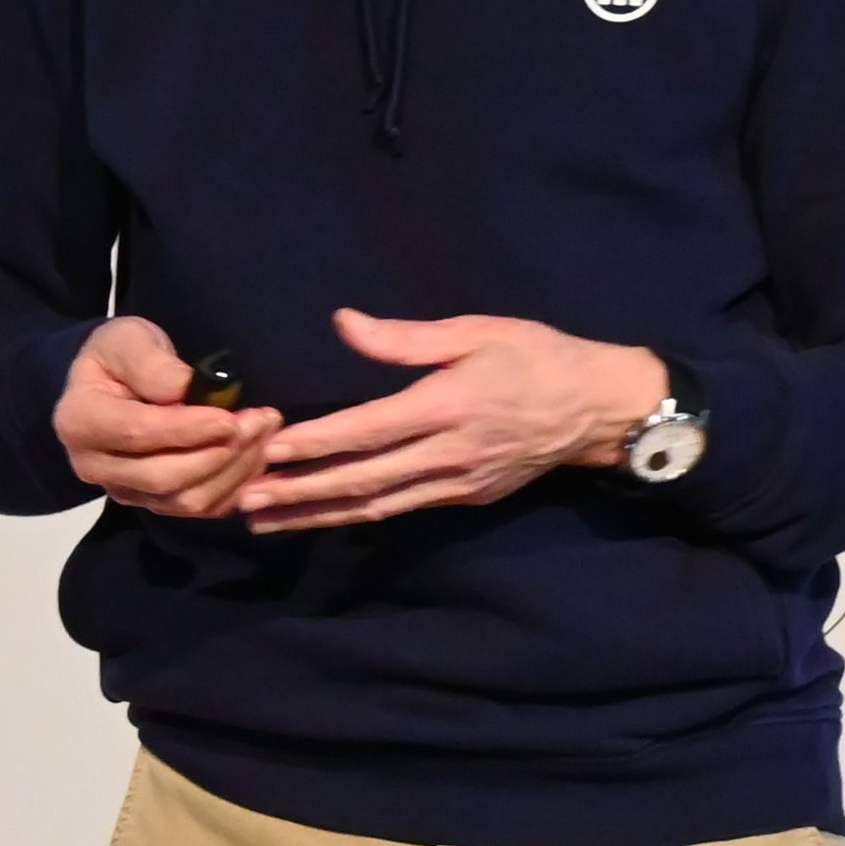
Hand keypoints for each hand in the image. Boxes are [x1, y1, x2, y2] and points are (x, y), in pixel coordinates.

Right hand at [54, 315, 282, 519]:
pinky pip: (202, 509)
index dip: (187, 429)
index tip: (229, 417)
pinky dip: (236, 486)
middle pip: (164, 477)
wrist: (113, 384)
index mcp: (79, 421)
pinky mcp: (155, 505)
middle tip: (260, 421)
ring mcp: (126, 492)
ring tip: (265, 433)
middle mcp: (94, 467)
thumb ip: (148, 361)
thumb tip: (181, 387)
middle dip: (219, 452)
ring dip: (235, 470)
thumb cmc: (120, 356)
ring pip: (187, 500)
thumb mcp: (128, 339)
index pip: (137, 434)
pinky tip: (256, 455)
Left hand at [242, 310, 665, 532]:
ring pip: (376, 506)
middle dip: (299, 492)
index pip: (368, 430)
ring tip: (266, 521)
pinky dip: (357, 513)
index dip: (316, 444)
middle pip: (362, 480)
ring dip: (317, 514)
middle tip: (244, 501)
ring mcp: (458, 483)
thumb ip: (406, 338)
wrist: (600, 409)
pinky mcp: (467, 497)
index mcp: (449, 405)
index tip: (270, 451)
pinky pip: (402, 508)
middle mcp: (449, 453)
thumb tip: (345, 324)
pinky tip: (322, 515)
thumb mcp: (477, 331)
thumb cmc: (538, 357)